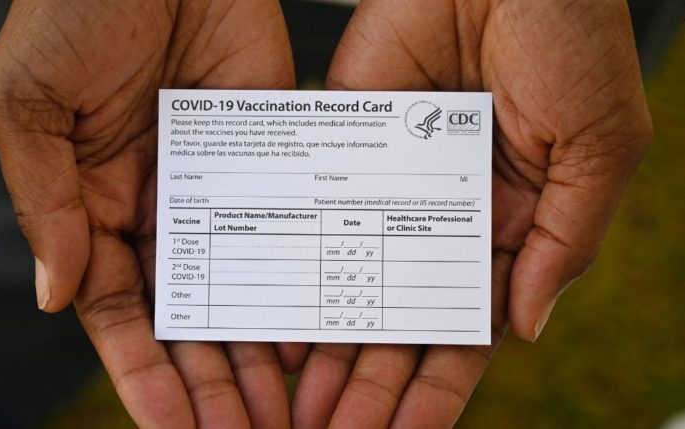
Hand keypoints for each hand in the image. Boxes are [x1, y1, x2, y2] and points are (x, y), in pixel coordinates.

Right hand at [0, 1, 303, 425]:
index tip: (173, 428)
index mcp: (94, 206)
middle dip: (211, 382)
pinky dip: (298, 283)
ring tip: (284, 412)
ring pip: (241, 288)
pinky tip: (315, 335)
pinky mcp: (269, 156)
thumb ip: (45, 203)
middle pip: (188, 317)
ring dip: (256, 352)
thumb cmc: (74, 14)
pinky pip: (285, 232)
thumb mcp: (30, 106)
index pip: (120, 313)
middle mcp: (160, 210)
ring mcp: (219, 189)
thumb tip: (59, 299)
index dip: (144, 374)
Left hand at [292, 0, 651, 426]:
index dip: (436, 387)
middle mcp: (439, 218)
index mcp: (506, 227)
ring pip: (351, 283)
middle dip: (370, 383)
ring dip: (326, 345)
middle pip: (397, 320)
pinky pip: (318, 218)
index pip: (464, 328)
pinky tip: (276, 320)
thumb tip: (524, 328)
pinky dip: (299, 269)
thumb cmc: (569, 41)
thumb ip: (562, 241)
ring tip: (297, 403)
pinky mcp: (346, 147)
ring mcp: (389, 188)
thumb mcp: (596, 147)